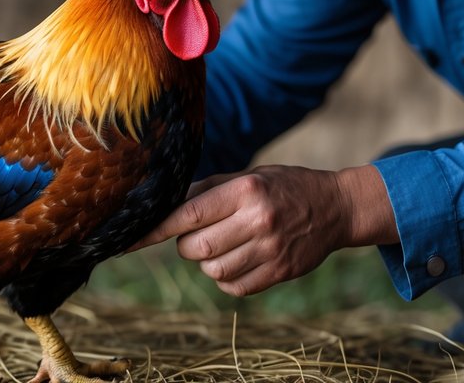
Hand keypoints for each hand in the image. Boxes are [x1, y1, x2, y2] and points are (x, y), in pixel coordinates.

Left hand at [131, 164, 396, 296]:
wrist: (335, 207)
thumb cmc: (282, 186)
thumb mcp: (247, 176)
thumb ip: (206, 191)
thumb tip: (163, 208)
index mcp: (245, 191)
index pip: (187, 214)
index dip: (154, 231)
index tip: (128, 241)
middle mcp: (257, 221)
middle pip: (195, 249)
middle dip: (188, 244)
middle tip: (204, 232)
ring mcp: (270, 250)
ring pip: (212, 270)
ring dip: (209, 261)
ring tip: (229, 242)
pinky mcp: (279, 272)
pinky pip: (233, 287)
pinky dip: (228, 277)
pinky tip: (242, 257)